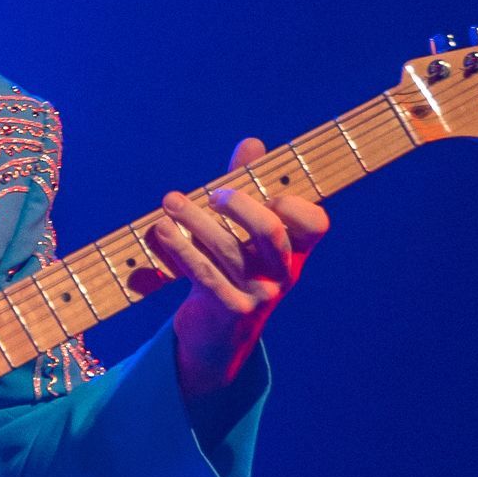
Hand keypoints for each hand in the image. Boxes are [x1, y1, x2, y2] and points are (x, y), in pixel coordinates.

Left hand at [149, 138, 328, 397]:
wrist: (217, 332)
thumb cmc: (231, 265)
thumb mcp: (242, 228)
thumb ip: (248, 185)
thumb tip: (252, 144)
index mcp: (295, 248)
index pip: (315, 223)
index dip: (297, 205)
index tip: (269, 193)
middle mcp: (283, 271)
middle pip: (270, 230)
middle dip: (239, 204)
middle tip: (213, 193)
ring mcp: (259, 293)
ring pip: (227, 249)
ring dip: (195, 220)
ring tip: (170, 200)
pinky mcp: (230, 309)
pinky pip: (204, 273)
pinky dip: (180, 249)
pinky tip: (162, 230)